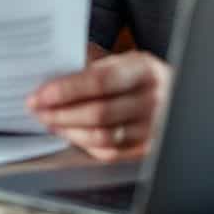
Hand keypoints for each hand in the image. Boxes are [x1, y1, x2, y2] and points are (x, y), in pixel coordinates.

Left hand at [26, 50, 171, 161]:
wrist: (177, 95)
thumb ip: (90, 65)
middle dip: (60, 113)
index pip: (100, 81)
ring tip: (49, 121)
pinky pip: (109, 152)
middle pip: (99, 113)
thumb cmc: (137, 76)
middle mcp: (153, 100)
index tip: (39, 95)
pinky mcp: (147, 149)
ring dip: (68, 130)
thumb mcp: (121, 61)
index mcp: (145, 69)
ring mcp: (153, 128)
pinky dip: (84, 144)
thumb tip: (47, 74)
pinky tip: (69, 133)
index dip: (66, 90)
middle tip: (36, 110)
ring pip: (102, 137)